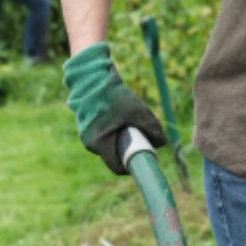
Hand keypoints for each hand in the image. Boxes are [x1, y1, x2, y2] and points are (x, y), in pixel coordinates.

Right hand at [63, 42, 166, 173]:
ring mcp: (84, 134)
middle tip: (139, 137)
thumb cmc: (114, 96)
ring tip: (127, 122)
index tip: (142, 158)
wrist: (92, 78)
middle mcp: (89, 142)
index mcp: (100, 143)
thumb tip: (161, 142)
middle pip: (113, 155)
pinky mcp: (84, 125)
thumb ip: (153, 129)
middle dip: (127, 149)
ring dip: (119, 138)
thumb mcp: (138, 112)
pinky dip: (111, 130)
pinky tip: (117, 117)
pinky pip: (101, 134)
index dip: (131, 166)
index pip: (117, 167)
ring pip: (107, 144)